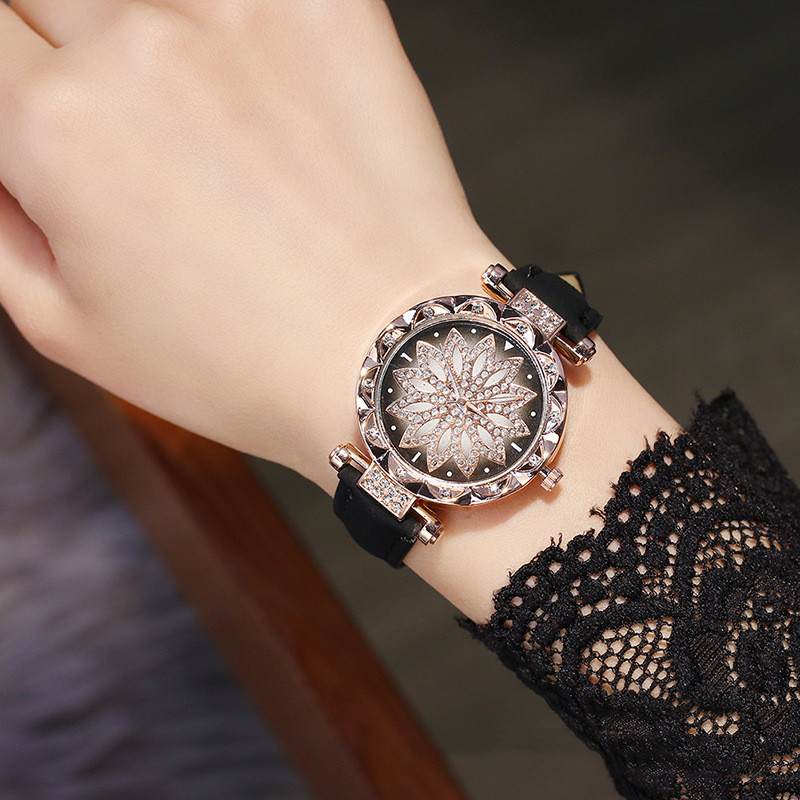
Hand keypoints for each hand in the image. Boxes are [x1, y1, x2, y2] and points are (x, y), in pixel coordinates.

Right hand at [0, 0, 502, 483]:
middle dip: (73, 54)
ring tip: (212, 128)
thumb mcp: (69, 329)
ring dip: (161, 42)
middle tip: (140, 136)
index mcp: (55, 128)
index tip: (36, 98)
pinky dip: (248, 34)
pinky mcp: (330, 9)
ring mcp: (242, 17)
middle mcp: (139, 48)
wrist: (392, 358)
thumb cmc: (245, 366)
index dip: (12, 72)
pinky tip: (267, 96)